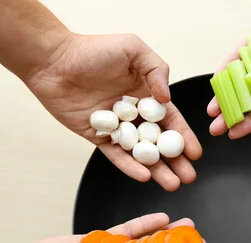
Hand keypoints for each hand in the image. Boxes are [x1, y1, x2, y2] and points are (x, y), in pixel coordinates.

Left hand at [24, 33, 202, 191]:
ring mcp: (116, 128)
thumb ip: (156, 70)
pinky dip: (130, 167)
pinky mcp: (98, 137)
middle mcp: (134, 114)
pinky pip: (116, 155)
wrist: (53, 61)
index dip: (184, 137)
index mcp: (146, 94)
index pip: (171, 120)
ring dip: (158, 170)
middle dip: (176, 161)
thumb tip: (167, 98)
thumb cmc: (93, 50)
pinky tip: (144, 176)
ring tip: (173, 184)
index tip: (196, 153)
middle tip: (189, 177)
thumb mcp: (133, 50)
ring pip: (141, 153)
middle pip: (160, 142)